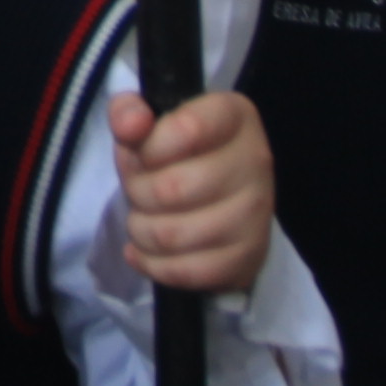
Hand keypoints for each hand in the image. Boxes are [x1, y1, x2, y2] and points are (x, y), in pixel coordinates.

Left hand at [105, 87, 274, 301]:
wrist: (220, 196)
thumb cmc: (179, 153)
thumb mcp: (149, 122)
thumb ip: (128, 113)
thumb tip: (130, 126)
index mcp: (234, 115)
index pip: (185, 130)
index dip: (148, 148)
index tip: (143, 154)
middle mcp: (256, 160)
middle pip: (171, 189)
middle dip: (137, 193)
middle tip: (138, 190)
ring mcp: (257, 213)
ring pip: (173, 235)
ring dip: (141, 230)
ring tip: (143, 220)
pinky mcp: (248, 256)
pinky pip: (186, 271)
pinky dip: (153, 265)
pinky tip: (146, 251)